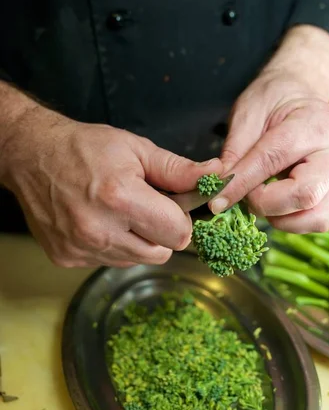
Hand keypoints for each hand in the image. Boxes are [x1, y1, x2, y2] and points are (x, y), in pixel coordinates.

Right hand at [3, 108, 220, 266]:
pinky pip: (109, 262)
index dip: (181, 220)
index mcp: (121, 198)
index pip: (178, 234)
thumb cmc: (85, 147)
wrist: (31, 155)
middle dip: (162, 233)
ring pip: (136, 260)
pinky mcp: (68, 258)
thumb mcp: (136, 149)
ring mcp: (81, 248)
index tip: (171, 206)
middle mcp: (100, 230)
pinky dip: (113, 246)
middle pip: (161, 253)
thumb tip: (217, 176)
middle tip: (146, 208)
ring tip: (120, 212)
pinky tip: (100, 222)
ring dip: (138, 241)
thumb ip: (179, 170)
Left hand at [213, 26, 328, 232]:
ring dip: (280, 217)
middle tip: (244, 194)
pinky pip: (318, 220)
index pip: (274, 160)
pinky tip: (274, 204)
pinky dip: (291, 220)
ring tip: (261, 198)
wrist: (299, 94)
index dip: (241, 183)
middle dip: (265, 204)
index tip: (216, 199)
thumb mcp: (247, 115)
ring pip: (316, 217)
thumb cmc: (273, 101)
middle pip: (305, 195)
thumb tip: (219, 191)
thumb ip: (234, 154)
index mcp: (317, 122)